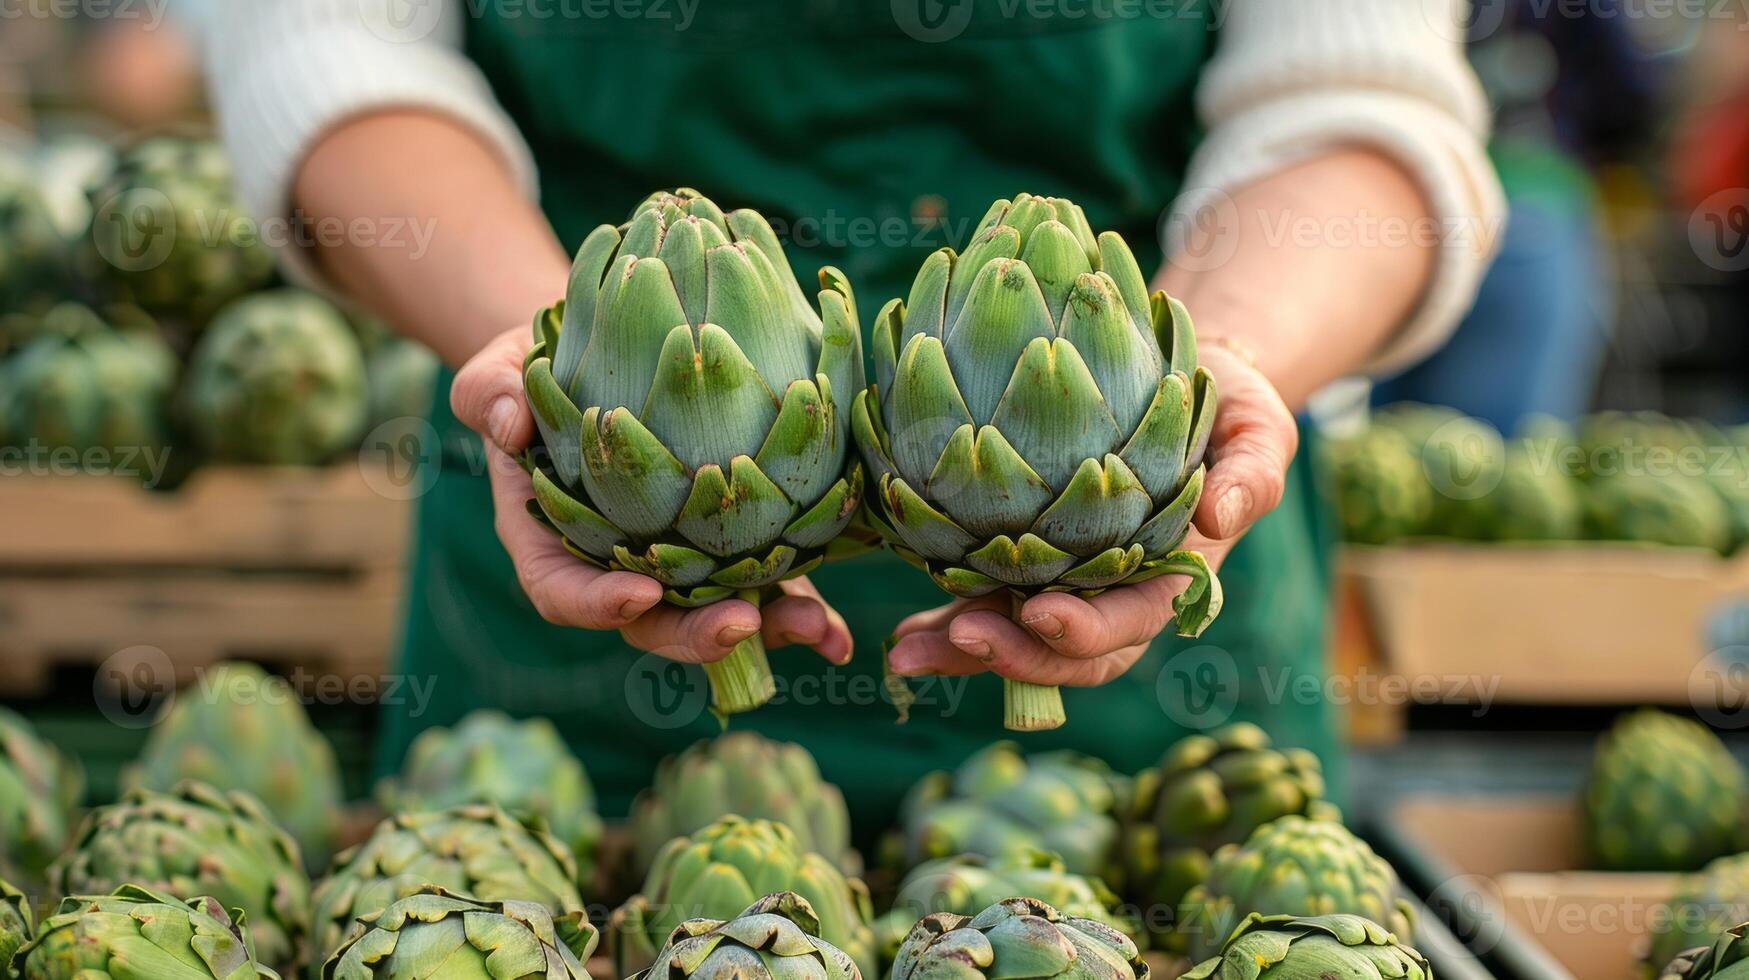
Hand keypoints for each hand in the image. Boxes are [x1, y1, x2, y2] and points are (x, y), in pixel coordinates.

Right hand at [451, 324, 852, 665]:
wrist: (602, 354)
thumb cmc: (539, 364)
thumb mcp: (499, 369)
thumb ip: (488, 393)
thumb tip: (505, 422)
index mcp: (553, 542)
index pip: (563, 592)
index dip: (597, 604)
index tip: (641, 592)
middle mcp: (619, 567)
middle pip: (653, 622)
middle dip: (696, 633)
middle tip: (741, 624)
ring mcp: (682, 562)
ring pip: (720, 614)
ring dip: (770, 628)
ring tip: (816, 628)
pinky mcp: (735, 545)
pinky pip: (769, 588)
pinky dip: (805, 613)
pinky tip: (842, 640)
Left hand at [885, 343, 1295, 684]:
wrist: (1186, 384)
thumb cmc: (1228, 407)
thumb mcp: (1259, 430)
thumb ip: (1251, 475)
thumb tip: (1222, 518)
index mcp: (1171, 580)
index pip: (1130, 625)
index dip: (1087, 631)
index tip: (1043, 612)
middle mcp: (1112, 594)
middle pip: (1063, 654)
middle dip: (1012, 657)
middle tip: (960, 637)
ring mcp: (1064, 582)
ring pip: (1013, 637)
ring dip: (960, 651)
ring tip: (905, 654)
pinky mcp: (1023, 560)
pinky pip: (982, 600)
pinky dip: (944, 619)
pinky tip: (902, 630)